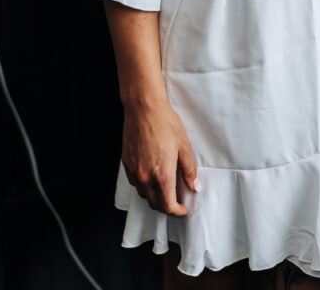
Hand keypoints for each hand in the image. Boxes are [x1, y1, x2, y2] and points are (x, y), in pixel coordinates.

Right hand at [121, 97, 198, 214]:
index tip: (182, 209)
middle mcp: (145, 176)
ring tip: (164, 189)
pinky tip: (150, 177)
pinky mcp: (126, 164)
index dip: (176, 211)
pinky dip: (144, 186)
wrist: (143, 108)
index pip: (167, 205)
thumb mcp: (183, 145)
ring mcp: (133, 171)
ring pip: (143, 194)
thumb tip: (193, 185)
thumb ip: (189, 169)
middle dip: (166, 207)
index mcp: (161, 174)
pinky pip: (135, 183)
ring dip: (154, 197)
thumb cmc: (164, 122)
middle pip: (154, 204)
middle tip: (175, 202)